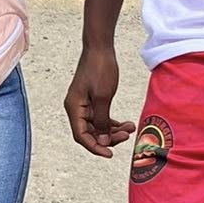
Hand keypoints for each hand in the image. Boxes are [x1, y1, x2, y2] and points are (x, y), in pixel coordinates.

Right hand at [65, 42, 134, 156]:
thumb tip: (103, 140)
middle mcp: (76, 108)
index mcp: (74, 108)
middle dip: (108, 137)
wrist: (100, 48)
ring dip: (113, 130)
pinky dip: (112, 123)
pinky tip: (126, 124)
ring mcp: (84, 105)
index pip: (81, 136)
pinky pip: (101, 118)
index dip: (95, 147)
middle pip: (90, 133)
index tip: (110, 154)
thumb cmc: (100, 69)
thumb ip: (102, 121)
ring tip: (129, 128)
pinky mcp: (92, 101)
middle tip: (126, 136)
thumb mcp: (103, 97)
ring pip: (97, 127)